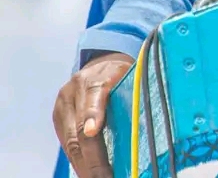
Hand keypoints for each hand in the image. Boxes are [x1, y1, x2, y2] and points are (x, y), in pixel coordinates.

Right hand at [54, 52, 134, 177]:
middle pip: (78, 129)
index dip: (93, 114)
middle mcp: (72, 92)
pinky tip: (89, 173)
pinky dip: (79, 162)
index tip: (93, 131)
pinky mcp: (58, 120)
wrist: (99, 63)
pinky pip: (67, 145)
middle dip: (92, 157)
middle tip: (105, 176)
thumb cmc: (121, 72)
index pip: (93, 93)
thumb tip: (146, 116)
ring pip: (70, 142)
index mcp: (94, 77)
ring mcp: (62, 107)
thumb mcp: (131, 74)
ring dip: (84, 165)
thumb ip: (135, 90)